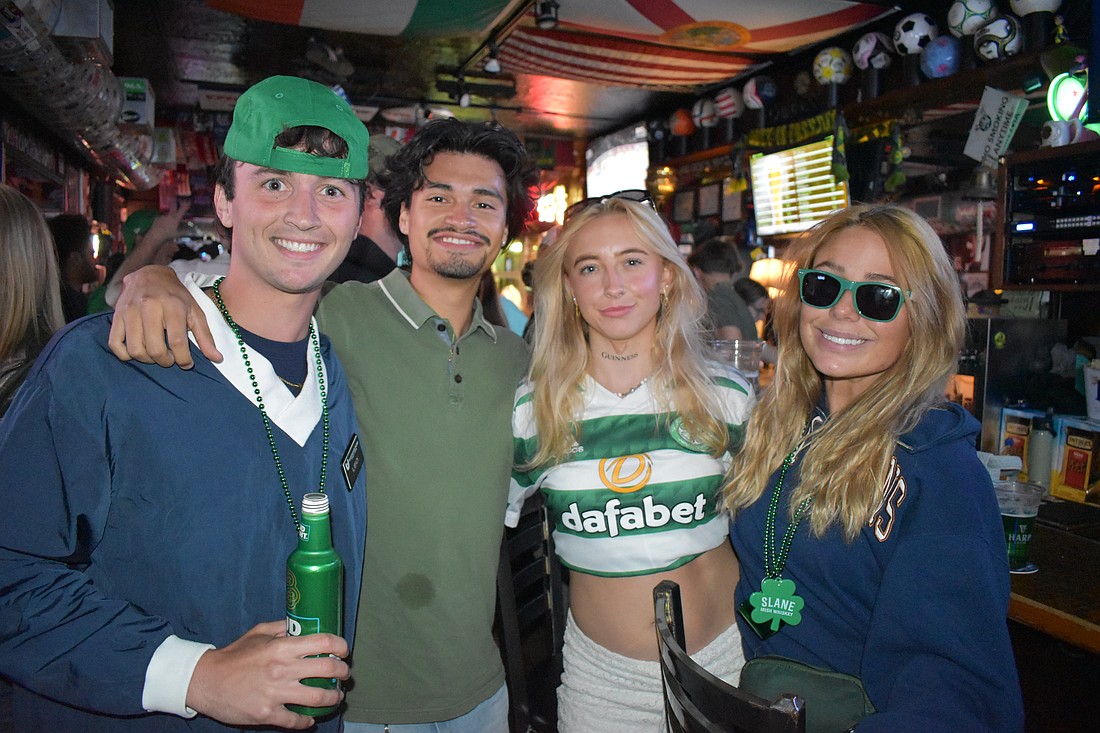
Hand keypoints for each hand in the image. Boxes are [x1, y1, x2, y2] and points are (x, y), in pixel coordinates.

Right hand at [107, 265, 220, 367]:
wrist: (150, 275)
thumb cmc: (176, 296)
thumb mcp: (195, 312)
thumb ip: (205, 336)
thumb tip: (217, 358)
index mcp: (172, 305)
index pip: (177, 342)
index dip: (183, 359)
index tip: (187, 363)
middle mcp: (148, 307)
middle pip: (155, 349)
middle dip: (165, 361)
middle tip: (171, 358)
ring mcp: (129, 311)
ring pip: (135, 349)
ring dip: (147, 360)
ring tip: (156, 355)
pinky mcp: (116, 316)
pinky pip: (114, 344)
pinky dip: (125, 355)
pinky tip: (138, 352)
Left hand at [139, 199, 191, 253]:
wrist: (155, 235)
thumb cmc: (168, 235)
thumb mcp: (177, 235)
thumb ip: (184, 232)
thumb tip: (190, 231)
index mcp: (175, 218)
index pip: (182, 210)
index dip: (185, 205)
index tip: (188, 201)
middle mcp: (169, 215)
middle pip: (173, 207)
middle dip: (175, 203)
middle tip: (176, 199)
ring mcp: (162, 216)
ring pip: (167, 214)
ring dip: (169, 216)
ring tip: (170, 221)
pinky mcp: (157, 218)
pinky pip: (162, 218)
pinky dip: (164, 221)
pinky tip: (163, 225)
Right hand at [186, 621, 349, 728]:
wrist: (206, 682)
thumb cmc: (233, 656)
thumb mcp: (258, 634)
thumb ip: (282, 628)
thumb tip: (303, 624)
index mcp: (281, 647)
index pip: (323, 642)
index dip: (340, 646)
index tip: (344, 650)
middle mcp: (282, 669)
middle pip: (327, 669)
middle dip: (342, 672)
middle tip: (344, 674)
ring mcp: (275, 693)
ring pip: (318, 698)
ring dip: (333, 698)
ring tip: (335, 697)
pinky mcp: (267, 713)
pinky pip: (296, 720)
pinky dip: (306, 721)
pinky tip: (309, 718)